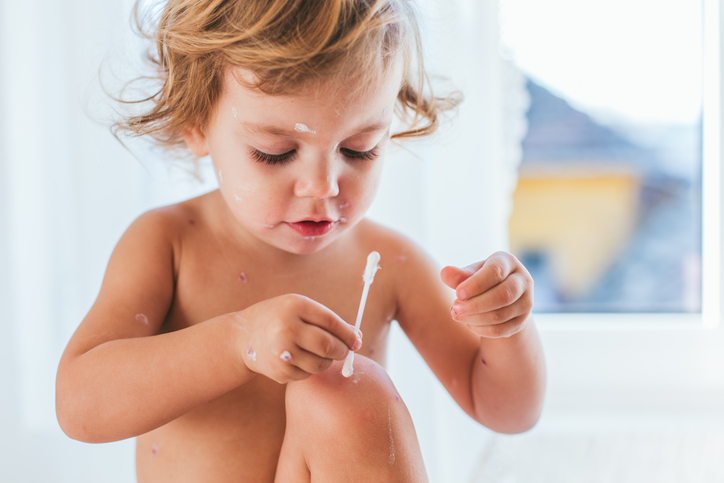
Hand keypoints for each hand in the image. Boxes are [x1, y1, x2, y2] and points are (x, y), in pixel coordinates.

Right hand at [233, 294, 361, 383]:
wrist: (243, 337)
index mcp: (294, 306)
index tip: (357, 340)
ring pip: (321, 364)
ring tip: (319, 353)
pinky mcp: (280, 372)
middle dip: (342, 350)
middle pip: (328, 345)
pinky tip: (300, 359)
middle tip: (344, 351)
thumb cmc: (279, 318)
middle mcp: (286, 328)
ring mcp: (282, 352)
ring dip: (327, 361)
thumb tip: (357, 337)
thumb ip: (326, 320)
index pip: (331, 322)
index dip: (348, 334)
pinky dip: (310, 369)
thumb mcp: (299, 309)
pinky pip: (308, 374)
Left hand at [440, 251, 533, 337]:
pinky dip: (481, 329)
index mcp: (508, 262)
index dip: (476, 284)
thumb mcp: (470, 274)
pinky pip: (501, 330)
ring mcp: (526, 302)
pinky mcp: (522, 321)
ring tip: (457, 315)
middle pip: (503, 296)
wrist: (499, 297)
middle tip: (454, 308)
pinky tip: (468, 323)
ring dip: (475, 318)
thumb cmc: (480, 280)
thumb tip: (445, 272)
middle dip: (475, 304)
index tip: (457, 293)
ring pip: (500, 315)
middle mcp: (523, 281)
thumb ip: (459, 275)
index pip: (495, 272)